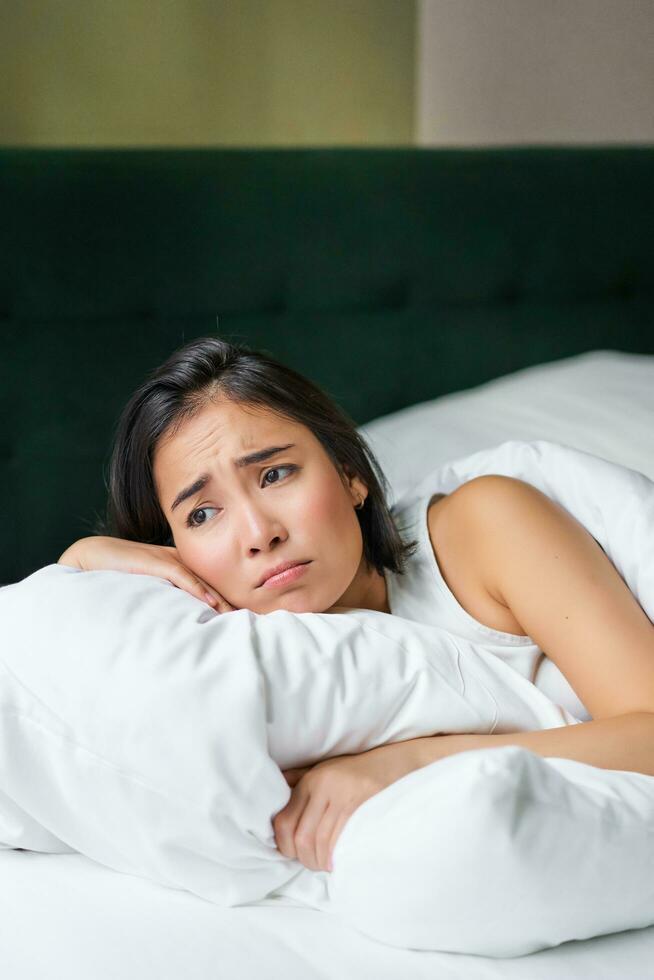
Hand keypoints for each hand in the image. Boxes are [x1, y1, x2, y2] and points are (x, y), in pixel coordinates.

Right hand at [57, 536, 235, 612]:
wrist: (93, 557)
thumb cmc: (120, 576)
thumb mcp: (151, 591)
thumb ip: (169, 602)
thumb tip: (185, 630)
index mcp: (181, 567)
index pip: (212, 585)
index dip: (229, 602)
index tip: (246, 621)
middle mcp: (181, 562)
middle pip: (215, 583)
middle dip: (233, 602)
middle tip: (252, 622)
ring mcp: (170, 560)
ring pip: (204, 580)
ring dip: (222, 599)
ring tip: (239, 618)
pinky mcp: (157, 563)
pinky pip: (183, 576)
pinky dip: (199, 590)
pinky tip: (212, 603)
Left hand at [274, 740, 423, 872]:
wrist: (401, 762)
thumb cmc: (359, 772)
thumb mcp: (325, 770)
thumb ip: (298, 782)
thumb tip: (270, 801)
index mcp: (313, 780)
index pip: (284, 823)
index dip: (285, 846)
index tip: (294, 853)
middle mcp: (325, 787)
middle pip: (302, 839)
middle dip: (305, 859)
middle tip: (315, 862)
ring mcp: (346, 798)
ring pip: (321, 845)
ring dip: (323, 863)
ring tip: (329, 864)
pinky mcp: (365, 809)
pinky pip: (343, 844)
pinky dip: (339, 859)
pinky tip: (341, 861)